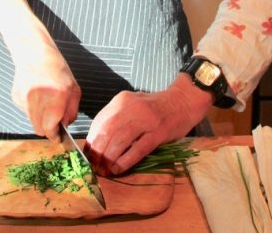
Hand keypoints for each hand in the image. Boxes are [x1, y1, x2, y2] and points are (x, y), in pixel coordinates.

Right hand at [8, 38, 80, 139]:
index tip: (57, 137)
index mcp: (57, 95)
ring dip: (39, 118)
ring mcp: (24, 98)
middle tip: (53, 120)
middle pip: (39, 129)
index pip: (51, 128)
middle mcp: (39, 98)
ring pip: (32, 121)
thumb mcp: (73, 87)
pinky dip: (31, 108)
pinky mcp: (16, 96)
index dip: (54, 136)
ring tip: (45, 102)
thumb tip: (64, 126)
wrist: (33, 52)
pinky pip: (25, 111)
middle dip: (47, 128)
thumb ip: (72, 110)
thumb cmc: (57, 69)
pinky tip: (35, 94)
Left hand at [84, 74, 212, 175]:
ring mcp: (146, 120)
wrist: (183, 101)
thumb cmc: (156, 107)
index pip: (99, 122)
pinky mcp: (159, 132)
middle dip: (97, 152)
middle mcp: (132, 108)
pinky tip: (118, 169)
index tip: (87, 155)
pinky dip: (125, 160)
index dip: (91, 141)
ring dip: (109, 159)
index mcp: (122, 100)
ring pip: (120, 141)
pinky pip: (138, 149)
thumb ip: (116, 117)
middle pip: (107, 132)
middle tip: (94, 166)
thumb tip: (97, 140)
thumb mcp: (132, 104)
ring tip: (105, 170)